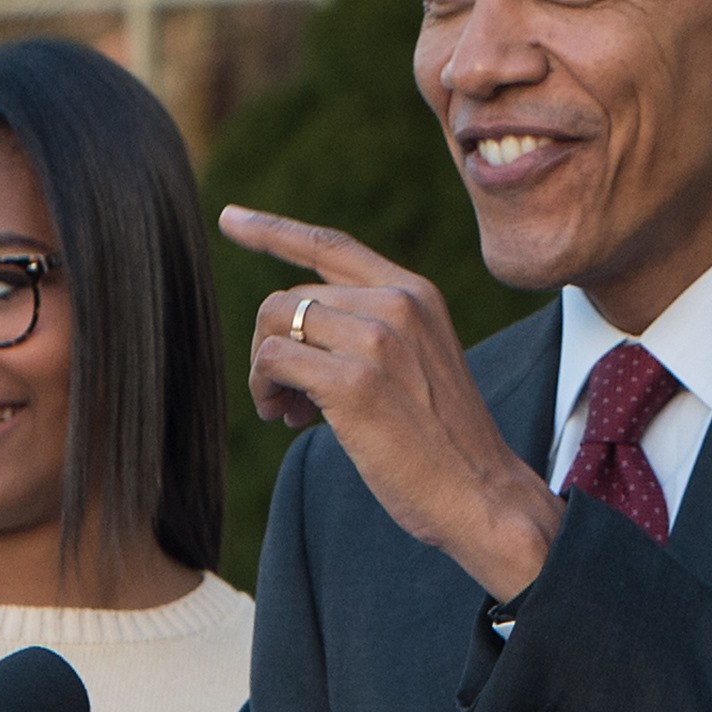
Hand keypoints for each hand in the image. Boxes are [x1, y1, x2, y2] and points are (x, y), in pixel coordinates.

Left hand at [223, 206, 564, 598]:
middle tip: (287, 399)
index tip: (229, 218)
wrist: (482, 494)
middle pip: (290, 297)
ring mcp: (378, 339)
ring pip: (275, 322)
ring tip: (285, 410)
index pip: (331, 246)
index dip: (273, 231)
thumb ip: (371, 328)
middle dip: (273, 346)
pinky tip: (289, 419)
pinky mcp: (355, 381)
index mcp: (415, 293)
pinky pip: (273, 360)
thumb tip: (293, 328)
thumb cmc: (443, 442)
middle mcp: (397, 303)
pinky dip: (265, 389)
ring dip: (263, 370)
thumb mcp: (418, 361)